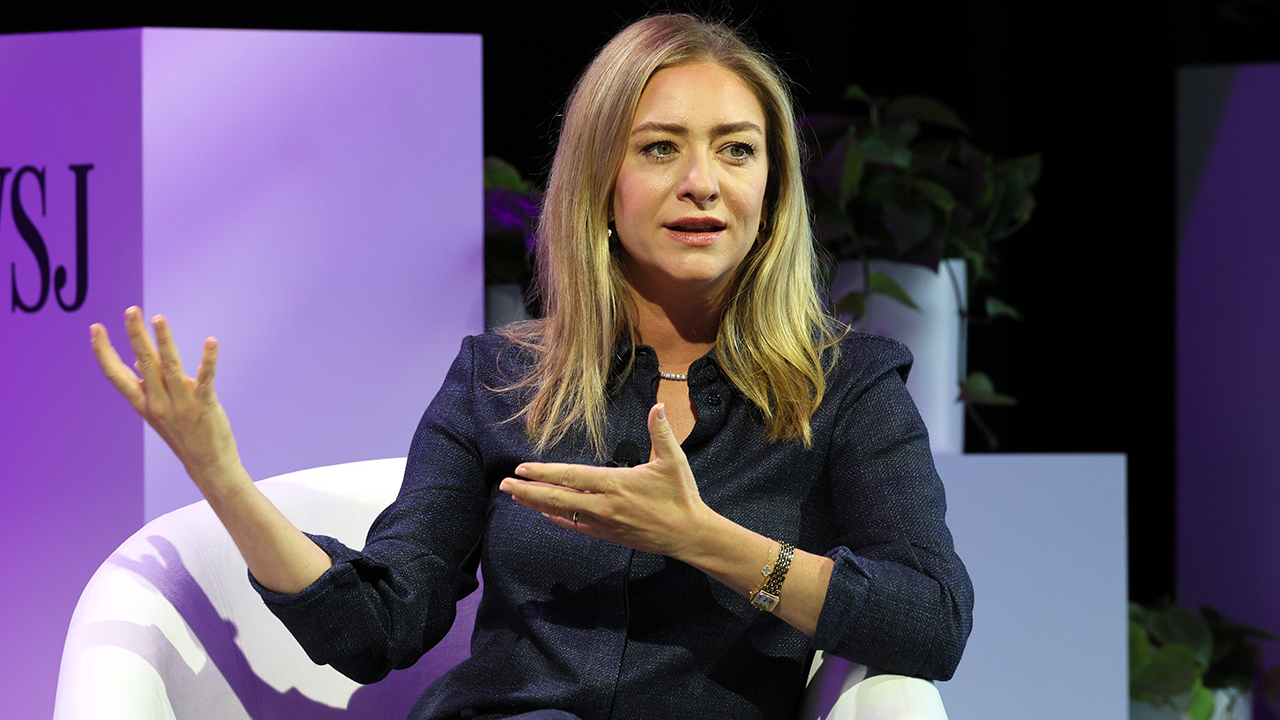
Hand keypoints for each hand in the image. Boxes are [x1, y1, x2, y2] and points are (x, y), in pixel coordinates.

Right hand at [90, 307, 244, 495]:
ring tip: (158, 318)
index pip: (115, 375)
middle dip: (135, 335)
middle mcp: (158, 403)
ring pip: (170, 367)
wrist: (208, 466)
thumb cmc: (183, 435)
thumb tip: (136, 363)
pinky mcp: (205, 406)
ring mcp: (181, 404)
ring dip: (164, 341)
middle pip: (143, 364)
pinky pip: (206, 378)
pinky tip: (211, 341)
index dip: (104, 352)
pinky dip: (208, 359)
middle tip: (131, 310)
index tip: (95, 328)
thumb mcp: (158, 412)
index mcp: (143, 404)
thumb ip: (147, 387)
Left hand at [499, 403, 716, 559]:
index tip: (521, 469)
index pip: (570, 477)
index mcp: (614, 484)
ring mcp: (603, 523)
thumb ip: (661, 431)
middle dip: (527, 491)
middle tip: (504, 485)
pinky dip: (557, 518)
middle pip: (556, 498)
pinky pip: (575, 526)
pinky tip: (545, 513)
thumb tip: (657, 405)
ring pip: (562, 512)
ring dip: (537, 504)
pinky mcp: (608, 535)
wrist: (689, 535)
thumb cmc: (681, 496)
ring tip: (516, 496)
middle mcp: (603, 505)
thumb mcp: (673, 460)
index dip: (543, 472)